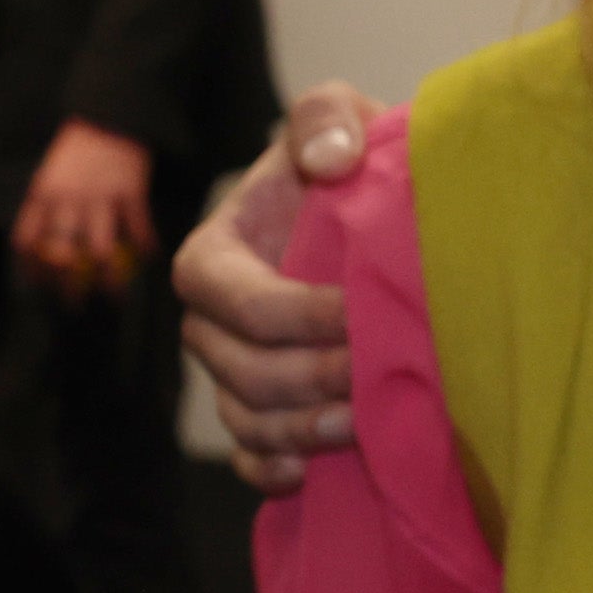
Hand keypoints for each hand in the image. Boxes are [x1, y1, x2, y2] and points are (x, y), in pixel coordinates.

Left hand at [14, 118, 156, 296]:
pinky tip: (149, 258)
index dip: (32, 269)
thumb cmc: (77, 150)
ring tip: (114, 296)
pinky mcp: (131, 193)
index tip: (41, 287)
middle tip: (76, 304)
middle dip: (68, 287)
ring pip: (101, 252)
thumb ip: (45, 210)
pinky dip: (145, 248)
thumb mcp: (49, 176)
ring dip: (109, 280)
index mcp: (43, 195)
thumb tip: (43, 251)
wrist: (109, 116)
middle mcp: (68, 200)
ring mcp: (100, 198)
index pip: (27, 240)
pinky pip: (138, 230)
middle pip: (62, 255)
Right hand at [176, 83, 384, 496]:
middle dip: (306, 377)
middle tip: (372, 373)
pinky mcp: (264, 412)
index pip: (233, 298)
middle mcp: (213, 321)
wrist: (379, 218)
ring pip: (246, 418)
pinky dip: (271, 472)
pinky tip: (309, 474)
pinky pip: (249, 459)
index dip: (291, 313)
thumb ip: (324, 118)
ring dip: (298, 430)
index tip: (358, 311)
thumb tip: (328, 160)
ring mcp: (235, 371)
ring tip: (359, 424)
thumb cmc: (351, 166)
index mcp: (216, 254)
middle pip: (238, 367)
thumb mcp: (337, 118)